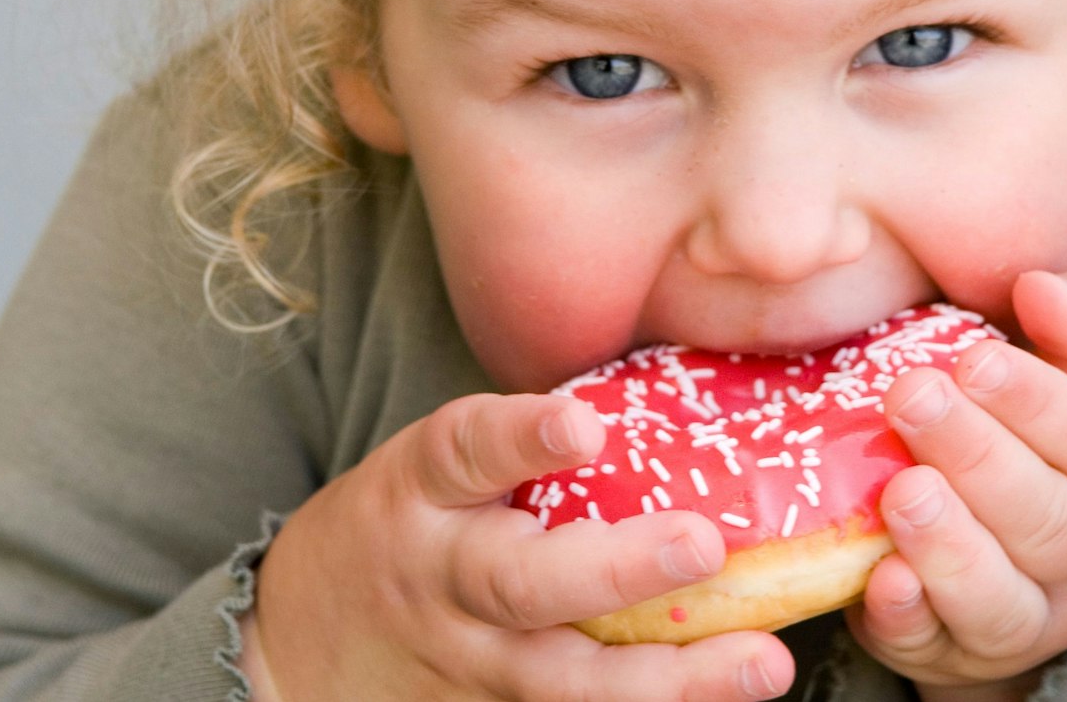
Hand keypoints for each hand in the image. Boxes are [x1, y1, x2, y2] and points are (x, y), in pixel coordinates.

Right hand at [252, 392, 794, 700]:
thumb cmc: (407, 522)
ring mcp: (470, 660)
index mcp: (424, 490)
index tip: (585, 426)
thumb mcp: (434, 468)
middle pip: (522, 584)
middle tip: (702, 545)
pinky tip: (731, 698)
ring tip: (763, 663)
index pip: (466, 450)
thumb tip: (674, 394)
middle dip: (618, 568)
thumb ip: (521, 443)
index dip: (523, 437)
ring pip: (566, 678)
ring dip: (673, 677)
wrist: (303, 640)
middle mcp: (444, 578)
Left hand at [846, 271, 1066, 697]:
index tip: (974, 359)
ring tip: (902, 489)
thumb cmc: (1047, 444)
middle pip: (1047, 517)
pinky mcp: (958, 652)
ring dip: (949, 543)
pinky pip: (937, 643)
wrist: (1024, 563)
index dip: (1038, 402)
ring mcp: (1032, 616)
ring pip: (1001, 594)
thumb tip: (1042, 283)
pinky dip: (910, 614)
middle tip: (911, 397)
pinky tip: (882, 578)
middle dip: (977, 456)